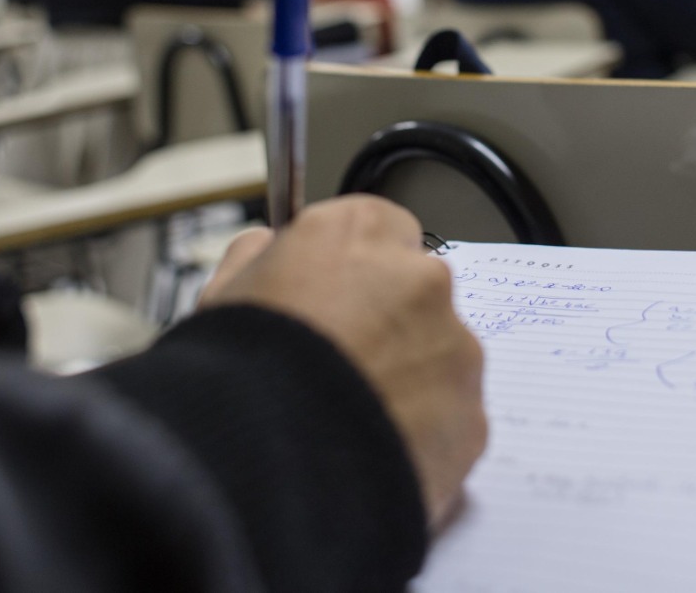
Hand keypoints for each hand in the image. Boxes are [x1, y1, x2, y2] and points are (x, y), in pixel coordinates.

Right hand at [201, 198, 486, 526]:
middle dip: (388, 326)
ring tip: (349, 421)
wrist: (266, 465)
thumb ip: (257, 256)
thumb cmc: (240, 375)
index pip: (379, 230)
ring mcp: (455, 348)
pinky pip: (451, 421)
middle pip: (417, 293)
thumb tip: (266, 249)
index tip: (335, 300)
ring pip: (439, 358)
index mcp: (362, 232)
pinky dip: (423, 435)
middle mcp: (422, 277)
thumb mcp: (223, 293)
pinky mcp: (472, 417)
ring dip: (409, 381)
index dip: (354, 272)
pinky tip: (372, 453)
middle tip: (341, 367)